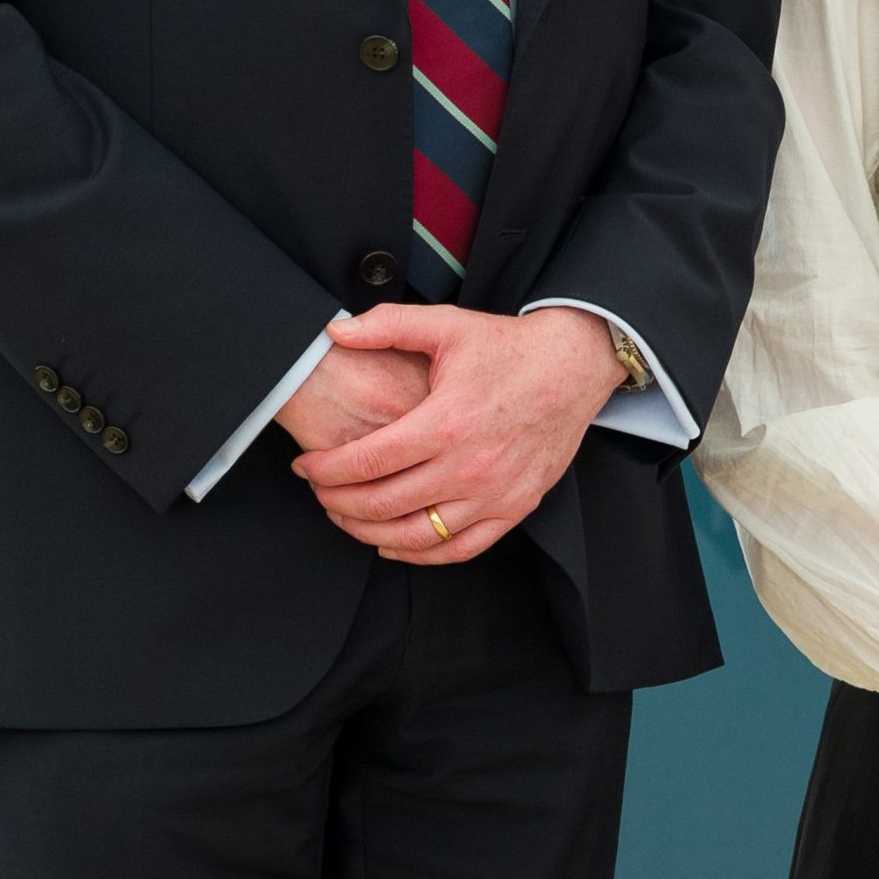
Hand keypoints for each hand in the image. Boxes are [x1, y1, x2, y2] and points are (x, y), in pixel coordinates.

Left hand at [291, 304, 626, 564]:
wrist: (572, 365)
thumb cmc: (506, 347)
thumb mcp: (446, 325)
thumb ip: (387, 324)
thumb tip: (334, 330)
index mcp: (445, 422)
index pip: (367, 461)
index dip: (326, 470)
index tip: (305, 467)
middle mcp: (468, 466)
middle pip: (382, 504)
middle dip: (338, 503)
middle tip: (320, 492)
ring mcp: (493, 494)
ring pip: (415, 535)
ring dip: (368, 532)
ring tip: (346, 516)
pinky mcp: (514, 509)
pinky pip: (457, 549)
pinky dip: (418, 553)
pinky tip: (392, 542)